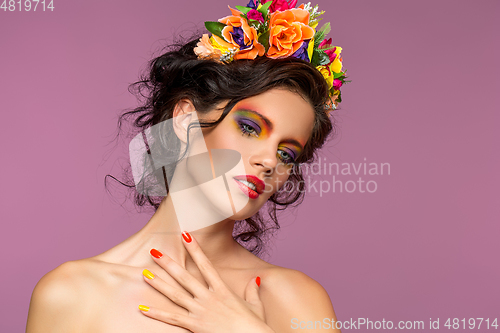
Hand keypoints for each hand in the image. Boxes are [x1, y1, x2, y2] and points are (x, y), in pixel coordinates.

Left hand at [138, 231, 274, 332]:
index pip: (206, 265)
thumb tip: (255, 279)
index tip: (185, 235)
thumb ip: (253, 291)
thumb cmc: (255, 326)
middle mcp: (208, 298)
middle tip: (153, 252)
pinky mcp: (195, 326)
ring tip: (145, 274)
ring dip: (159, 284)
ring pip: (175, 295)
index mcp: (222, 290)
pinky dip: (157, 313)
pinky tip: (144, 308)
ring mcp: (200, 312)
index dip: (195, 249)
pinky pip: (172, 319)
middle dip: (168, 263)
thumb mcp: (255, 306)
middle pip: (184, 277)